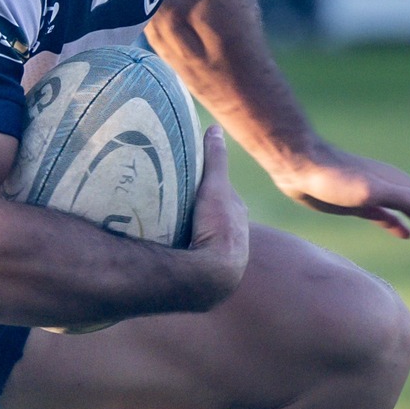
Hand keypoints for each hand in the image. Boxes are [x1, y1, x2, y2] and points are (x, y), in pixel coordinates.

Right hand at [179, 126, 251, 308]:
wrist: (215, 273)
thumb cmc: (217, 227)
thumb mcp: (214, 187)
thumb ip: (215, 160)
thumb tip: (215, 129)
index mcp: (238, 217)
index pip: (227, 200)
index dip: (214, 191)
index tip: (198, 186)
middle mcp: (236, 240)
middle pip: (218, 222)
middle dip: (204, 217)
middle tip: (182, 210)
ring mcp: (224, 260)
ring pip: (208, 244)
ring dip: (195, 238)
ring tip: (171, 233)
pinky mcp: (210, 279)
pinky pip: (197, 261)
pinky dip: (188, 256)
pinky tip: (173, 256)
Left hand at [270, 143, 409, 248]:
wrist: (300, 167)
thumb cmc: (333, 179)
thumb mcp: (370, 192)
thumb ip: (402, 197)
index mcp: (397, 184)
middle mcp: (390, 187)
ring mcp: (375, 194)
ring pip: (409, 210)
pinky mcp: (359, 202)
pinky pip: (388, 215)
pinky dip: (400, 225)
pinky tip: (405, 235)